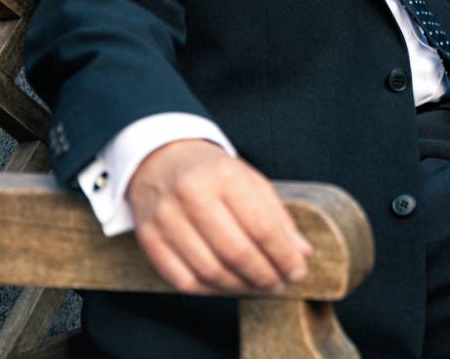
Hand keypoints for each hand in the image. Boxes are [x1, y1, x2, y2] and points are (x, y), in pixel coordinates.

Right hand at [126, 139, 312, 294]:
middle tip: (280, 285)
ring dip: (240, 287)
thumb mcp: (250, 180)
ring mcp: (165, 218)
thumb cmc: (212, 172)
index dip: (284, 256)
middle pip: (236, 252)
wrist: (161, 160)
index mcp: (224, 175)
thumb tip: (301, 253)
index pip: (262, 226)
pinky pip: (183, 280)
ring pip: (210, 271)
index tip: (298, 271)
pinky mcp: (148, 238)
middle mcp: (191, 194)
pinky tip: (227, 286)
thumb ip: (277, 216)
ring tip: (257, 287)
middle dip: (264, 276)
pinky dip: (210, 291)